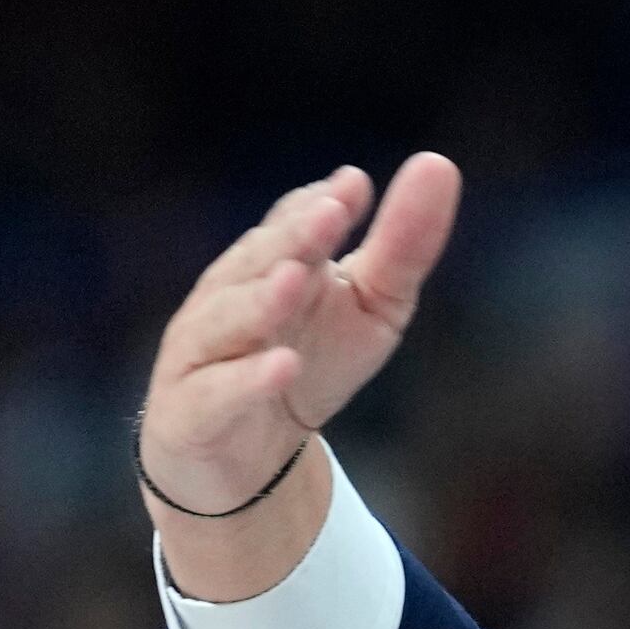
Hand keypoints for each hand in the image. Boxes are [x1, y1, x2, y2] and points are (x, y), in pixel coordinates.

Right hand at [140, 152, 463, 517]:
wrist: (247, 464)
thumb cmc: (311, 366)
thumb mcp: (372, 308)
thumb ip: (401, 246)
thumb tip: (438, 164)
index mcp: (270, 264)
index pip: (291, 225)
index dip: (318, 206)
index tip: (354, 187)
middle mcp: (228, 297)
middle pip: (257, 261)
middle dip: (292, 238)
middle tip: (330, 214)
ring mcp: (202, 353)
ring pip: (228, 319)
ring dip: (262, 299)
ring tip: (298, 279)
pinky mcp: (190, 412)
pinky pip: (218, 392)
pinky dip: (248, 380)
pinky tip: (285, 367)